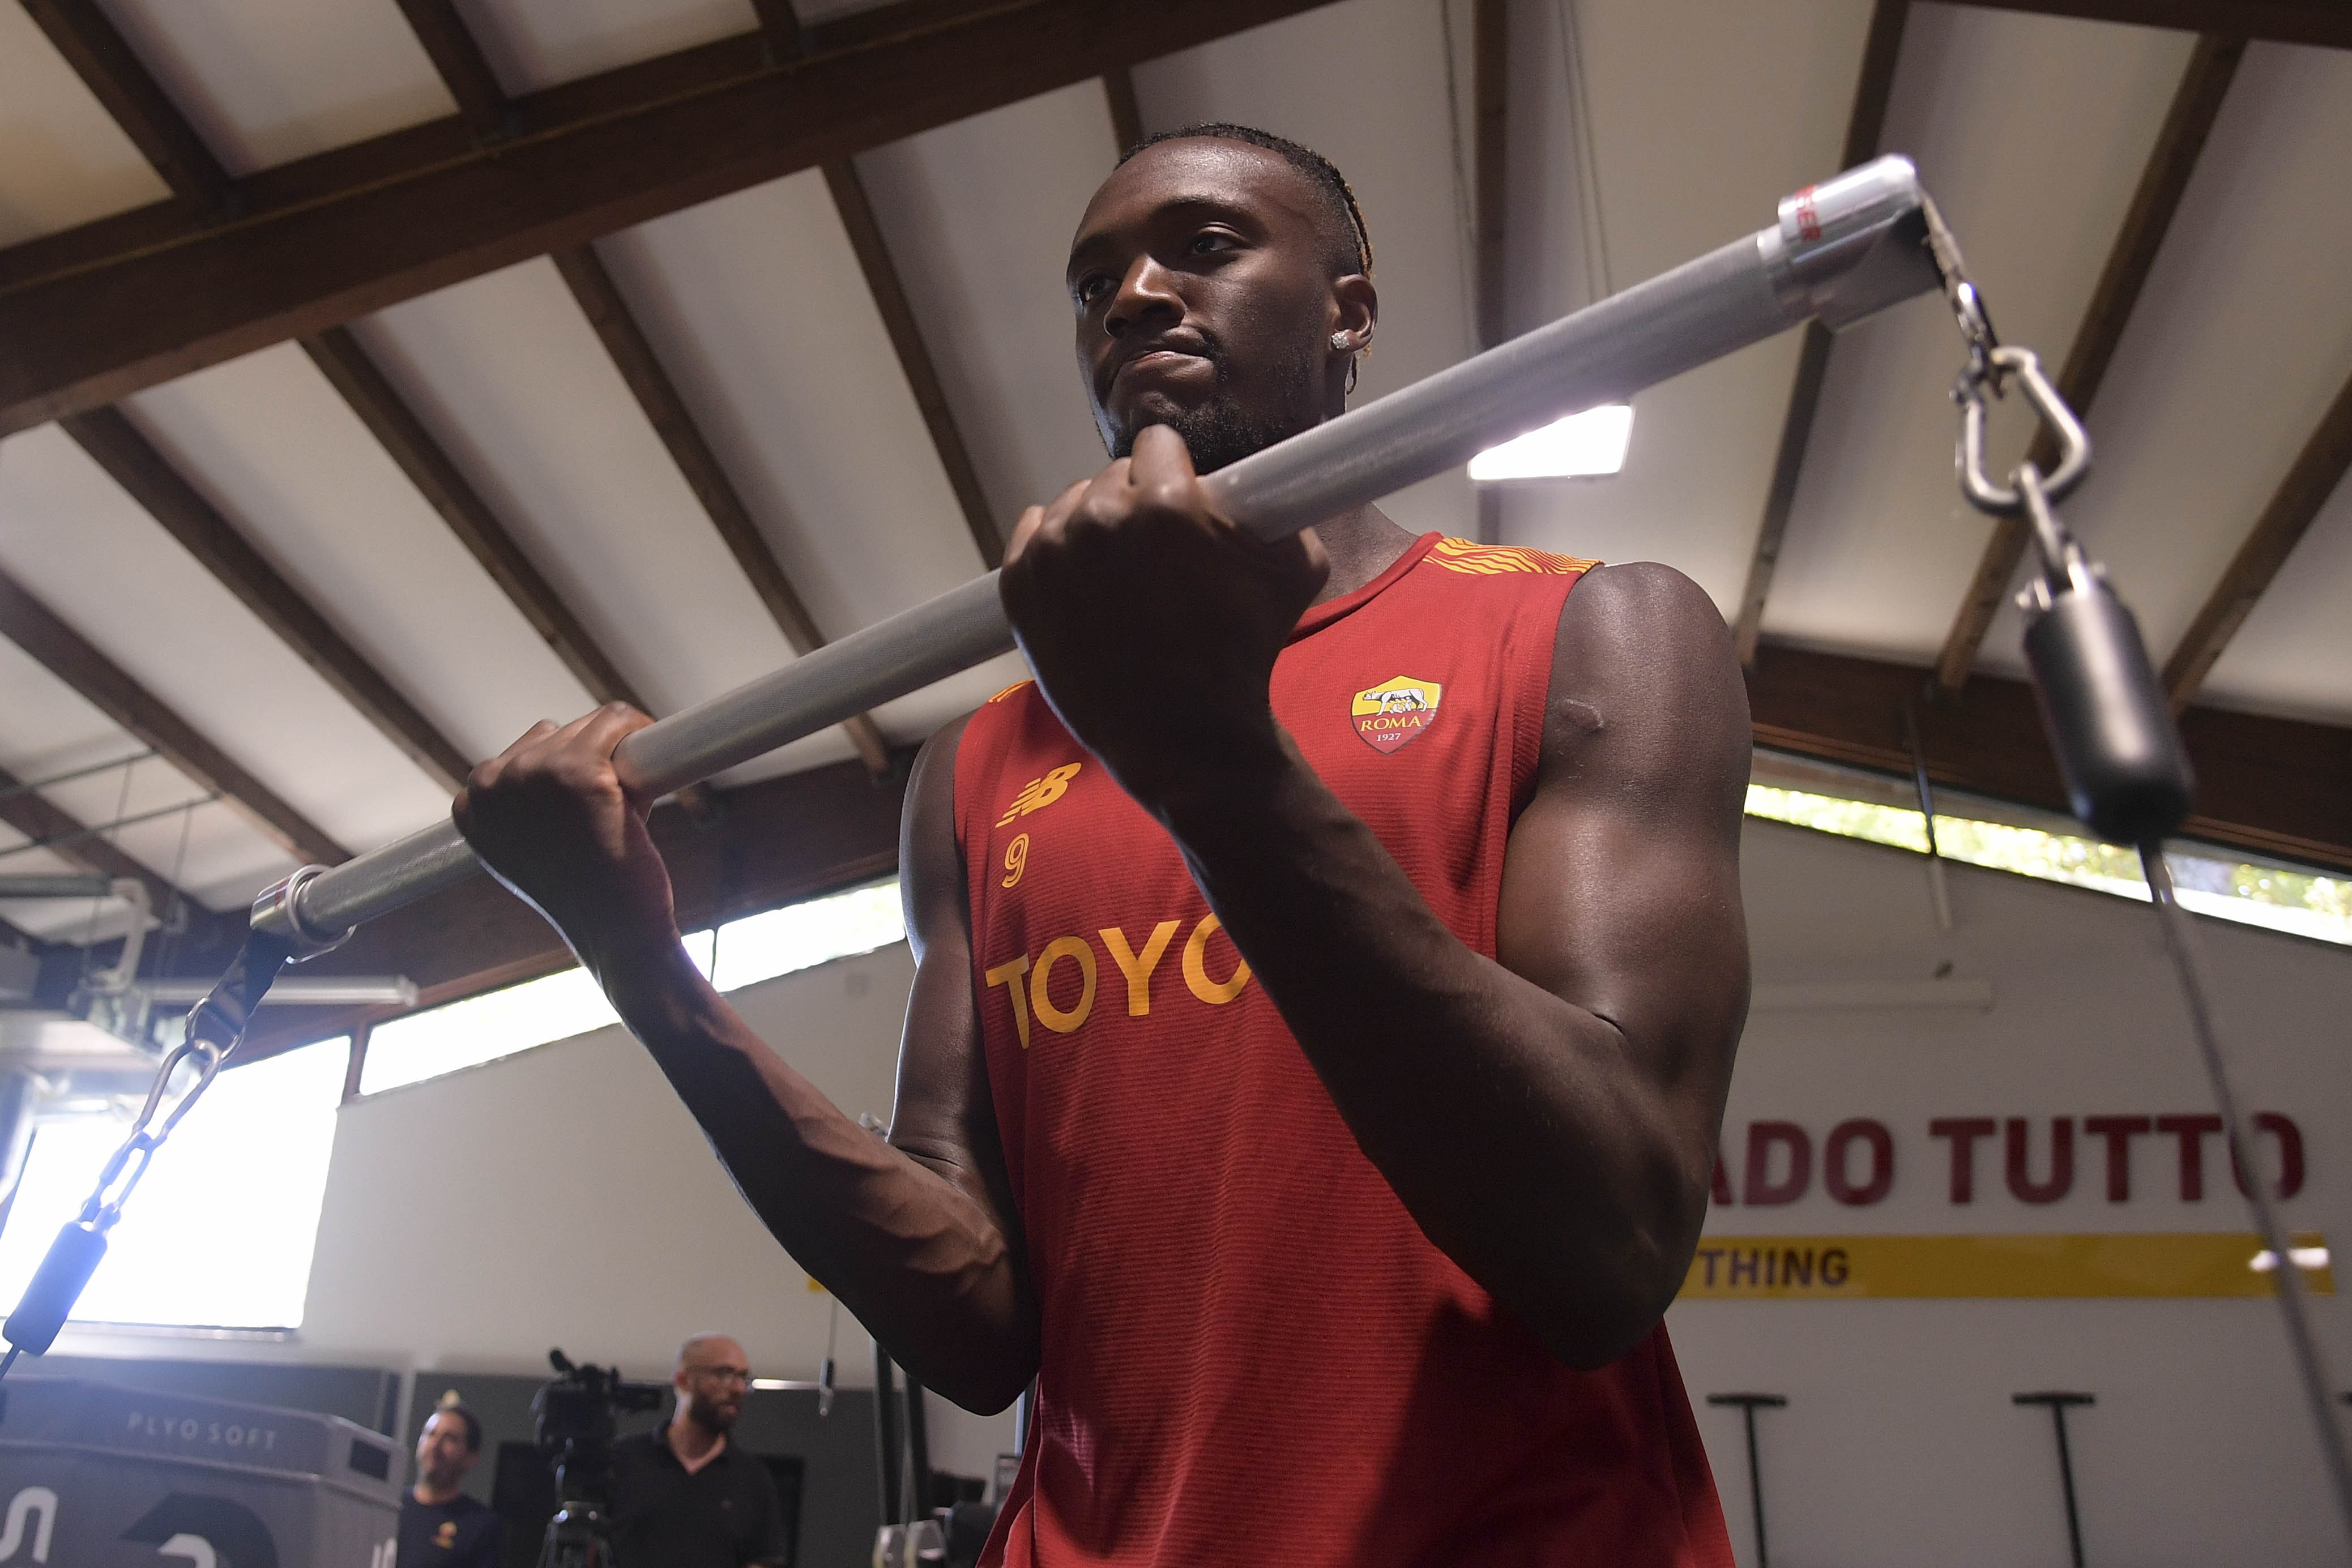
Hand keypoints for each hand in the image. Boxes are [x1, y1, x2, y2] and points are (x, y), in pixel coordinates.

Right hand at [451, 704, 676, 956]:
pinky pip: (617, 721)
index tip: (582, 796)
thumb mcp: (529, 848)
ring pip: (589, 727)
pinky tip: (649, 762)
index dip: (559, 771)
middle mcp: (491, 785)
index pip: (520, 756)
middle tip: (609, 808)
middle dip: (589, 762)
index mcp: (470, 807)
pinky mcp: (580, 770)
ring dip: (616, 754)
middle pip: (554, 735)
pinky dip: (639, 731)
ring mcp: (534, 774)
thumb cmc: (583, 895)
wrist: (615, 933)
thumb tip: (549, 760)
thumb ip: (523, 807)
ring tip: (624, 804)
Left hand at [999, 425, 1327, 811]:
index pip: (1157, 444)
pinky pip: (1033, 532)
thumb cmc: (1243, 653)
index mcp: (1165, 503)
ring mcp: (1053, 553)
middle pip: (1114, 474)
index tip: (1184, 504)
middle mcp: (1101, 518)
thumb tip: (1270, 480)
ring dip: (1097, 526)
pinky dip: (1055, 547)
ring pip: (1073, 504)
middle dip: (1138, 503)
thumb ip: (1279, 507)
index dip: (1177, 473)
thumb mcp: (1294, 567)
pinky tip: (1084, 578)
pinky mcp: (1019, 585)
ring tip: (1124, 577)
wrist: (1185, 735)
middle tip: (1159, 555)